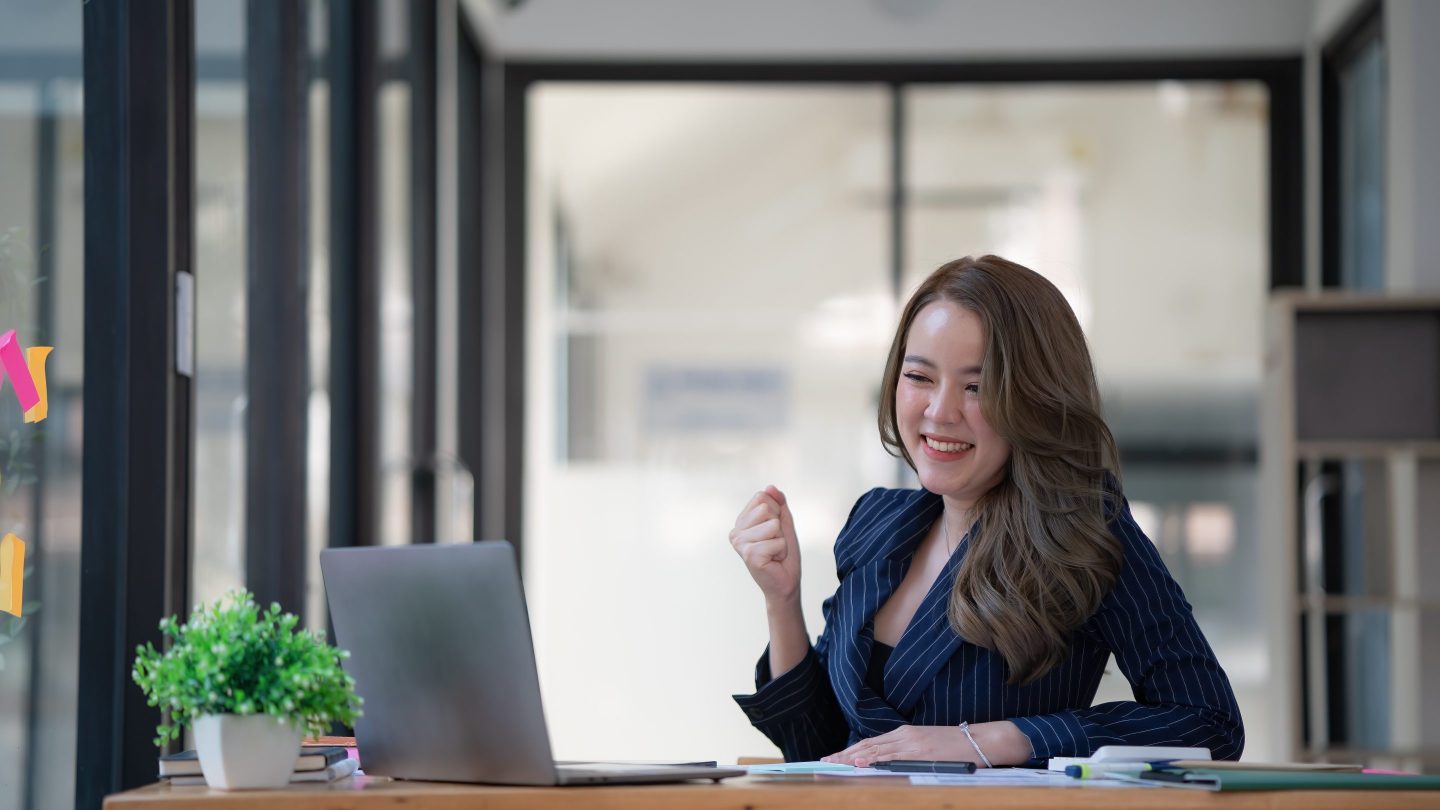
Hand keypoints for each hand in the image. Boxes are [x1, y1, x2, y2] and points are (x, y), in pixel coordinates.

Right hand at [729, 485, 801, 604]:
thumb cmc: (783, 554)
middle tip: (775, 543)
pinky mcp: (750, 555)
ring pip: (773, 524)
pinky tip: (774, 560)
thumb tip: (770, 487)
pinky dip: (782, 550)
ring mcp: (740, 544)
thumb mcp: (783, 523)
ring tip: (774, 552)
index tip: (774, 530)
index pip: (762, 497)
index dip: (776, 511)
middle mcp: (736, 532)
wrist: (785, 583)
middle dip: (779, 525)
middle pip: (766, 508)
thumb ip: (778, 504)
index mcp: (741, 522)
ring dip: (781, 539)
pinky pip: (777, 541)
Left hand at [820, 721, 1029, 767]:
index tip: (834, 757)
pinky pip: (891, 757)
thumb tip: (885, 763)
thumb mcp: (926, 746)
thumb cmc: (955, 746)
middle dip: (844, 754)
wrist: (980, 741)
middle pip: (867, 745)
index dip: (850, 750)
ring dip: (852, 757)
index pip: (870, 743)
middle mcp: (904, 736)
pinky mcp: (919, 751)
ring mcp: (911, 743)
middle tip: (824, 761)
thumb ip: (906, 752)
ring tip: (834, 763)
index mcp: (904, 734)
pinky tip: (860, 762)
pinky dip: (874, 759)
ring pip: (874, 750)